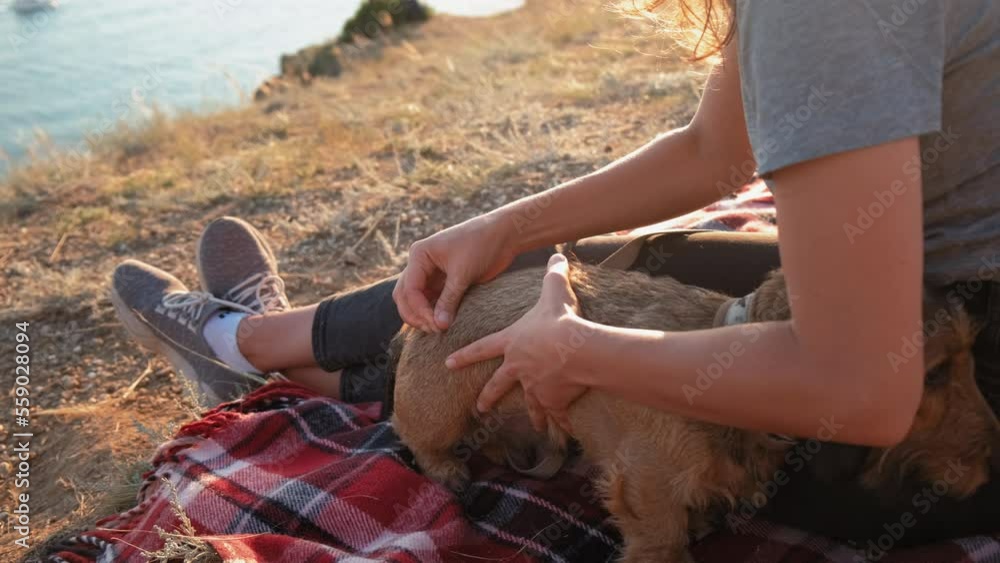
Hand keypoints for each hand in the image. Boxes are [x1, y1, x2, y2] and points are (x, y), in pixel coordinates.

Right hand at [394, 213, 516, 331]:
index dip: (419, 310)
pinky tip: (442, 324)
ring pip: (416, 301)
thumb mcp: (463, 273)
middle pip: (405, 296)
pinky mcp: (444, 282)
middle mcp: (421, 264)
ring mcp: (431, 274)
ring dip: (423, 316)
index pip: (409, 289)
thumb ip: (449, 299)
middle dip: (416, 315)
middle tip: (435, 330)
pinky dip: (433, 313)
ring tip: (439, 329)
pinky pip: (431, 301)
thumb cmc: (482, 245)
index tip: (436, 324)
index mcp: (420, 255)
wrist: (504, 235)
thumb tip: (439, 325)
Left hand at [445, 254, 588, 432]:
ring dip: (532, 416)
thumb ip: (553, 274)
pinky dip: (562, 425)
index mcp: (512, 343)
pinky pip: (558, 415)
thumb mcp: (554, 292)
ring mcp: (534, 387)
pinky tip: (565, 434)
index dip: (464, 355)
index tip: (448, 364)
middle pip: (497, 385)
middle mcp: (518, 368)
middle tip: (479, 409)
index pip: (481, 349)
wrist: (577, 349)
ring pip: (530, 405)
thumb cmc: (561, 320)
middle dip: (487, 397)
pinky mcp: (553, 401)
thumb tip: (558, 254)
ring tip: (533, 426)